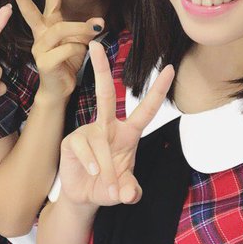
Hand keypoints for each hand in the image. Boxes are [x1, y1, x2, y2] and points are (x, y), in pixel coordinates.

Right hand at [1, 0, 102, 99]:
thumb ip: (87, 30)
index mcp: (49, 25)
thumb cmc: (67, 63)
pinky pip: (67, 49)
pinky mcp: (44, 62)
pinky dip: (79, 50)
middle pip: (32, 11)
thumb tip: (99, 21)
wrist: (60, 90)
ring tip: (95, 32)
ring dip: (80, 30)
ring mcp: (40, 48)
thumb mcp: (80, 43)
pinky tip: (80, 56)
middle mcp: (41, 34)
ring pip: (61, 30)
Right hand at [58, 41, 173, 205]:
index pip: (146, 109)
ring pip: (100, 141)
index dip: (158, 90)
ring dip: (107, 168)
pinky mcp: (72, 141)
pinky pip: (85, 148)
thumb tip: (128, 194)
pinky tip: (93, 173)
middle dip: (100, 69)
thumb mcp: (125, 191)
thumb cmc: (109, 186)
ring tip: (108, 186)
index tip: (169, 68)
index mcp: (128, 133)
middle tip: (96, 45)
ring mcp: (88, 132)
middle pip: (105, 94)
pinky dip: (92, 165)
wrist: (85, 197)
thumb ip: (130, 191)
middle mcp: (108, 127)